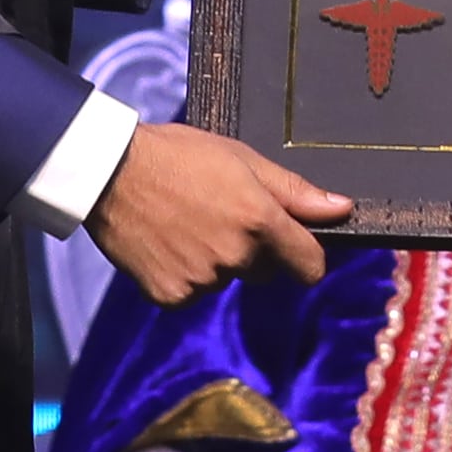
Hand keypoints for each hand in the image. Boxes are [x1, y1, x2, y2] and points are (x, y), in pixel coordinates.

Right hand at [90, 119, 353, 303]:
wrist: (108, 172)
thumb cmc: (178, 155)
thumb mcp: (241, 159)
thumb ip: (294, 192)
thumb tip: (342, 209)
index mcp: (260, 221)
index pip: (309, 265)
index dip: (306, 257)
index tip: (297, 248)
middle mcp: (236, 256)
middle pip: (266, 272)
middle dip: (254, 252)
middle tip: (220, 215)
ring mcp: (202, 280)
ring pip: (225, 280)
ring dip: (215, 261)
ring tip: (185, 223)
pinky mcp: (171, 296)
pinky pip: (191, 292)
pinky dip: (182, 275)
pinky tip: (166, 243)